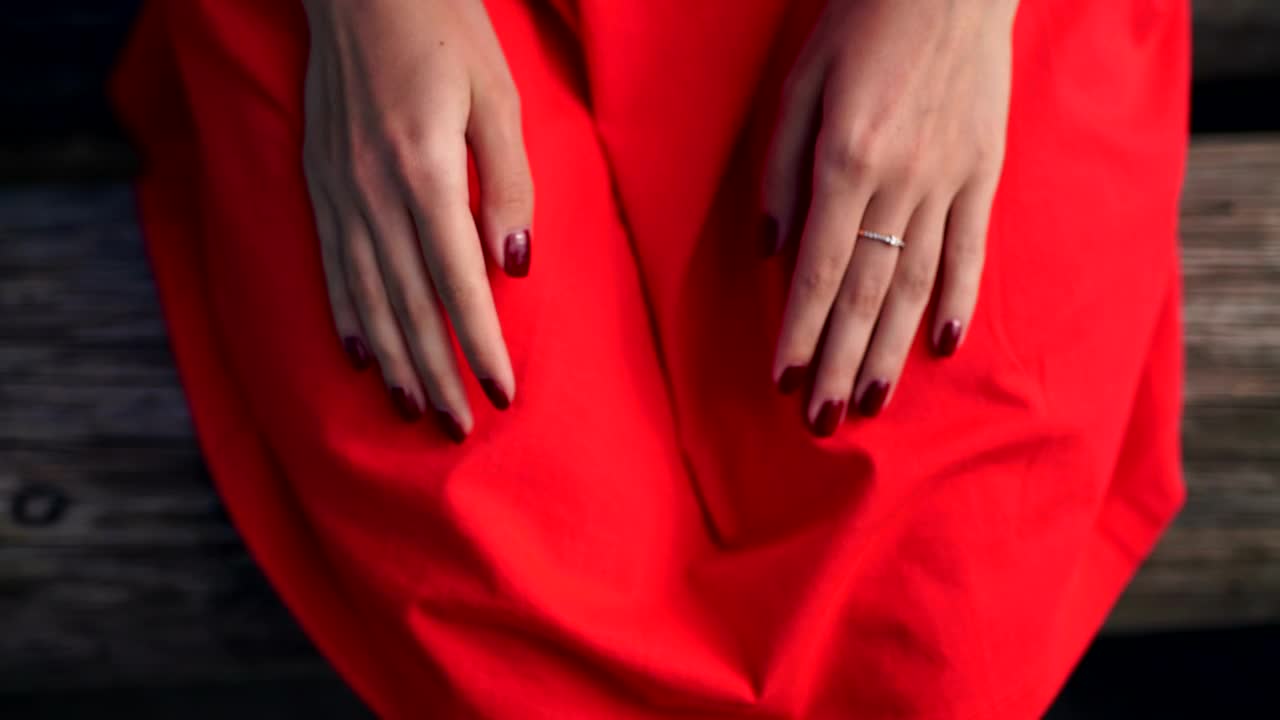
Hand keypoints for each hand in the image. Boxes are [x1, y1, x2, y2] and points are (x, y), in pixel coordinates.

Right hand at [302, 0, 532, 441]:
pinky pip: (331, 266)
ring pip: (365, 297)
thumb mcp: (499, 101)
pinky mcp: (318, 182)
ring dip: (391, 361)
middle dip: (436, 372)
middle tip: (457, 428)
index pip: (457, 282)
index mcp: (425, 171)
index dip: (480, 344)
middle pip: (408, 304)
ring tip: (411, 411)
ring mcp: (337, 190)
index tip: (501, 394)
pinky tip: (358, 358)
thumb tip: (513, 267)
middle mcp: (372, 191)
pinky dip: (346, 318)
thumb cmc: (445, 33)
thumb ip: (510, 188)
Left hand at [763, 0, 1016, 435]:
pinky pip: (971, 249)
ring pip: (916, 284)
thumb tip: (773, 254)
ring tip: (873, 404)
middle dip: (841, 364)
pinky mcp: (985, 171)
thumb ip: (782, 174)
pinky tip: (941, 345)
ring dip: (891, 350)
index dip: (799, 332)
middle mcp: (900, 181)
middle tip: (823, 422)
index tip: (784, 382)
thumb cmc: (860, 25)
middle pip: (865, 293)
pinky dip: (957, 299)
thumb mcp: (799, 87)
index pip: (816, 270)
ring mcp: (949, 180)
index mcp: (846, 159)